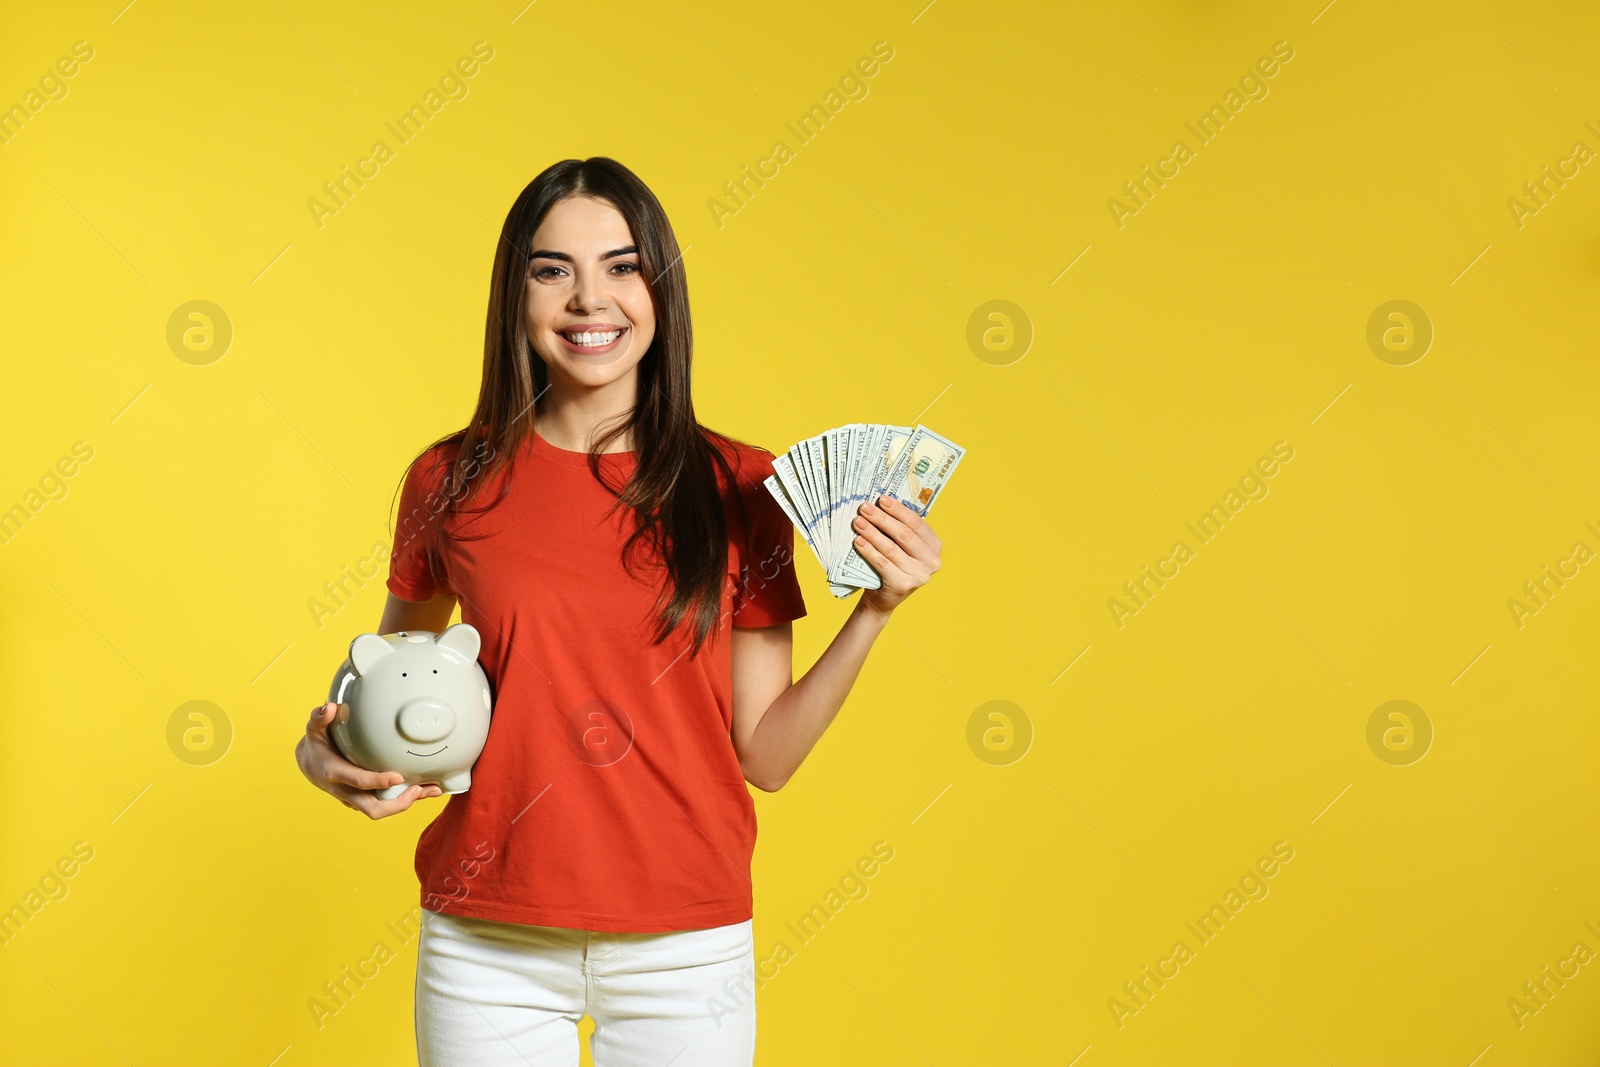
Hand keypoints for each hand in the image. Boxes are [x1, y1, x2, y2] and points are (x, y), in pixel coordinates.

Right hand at [295, 701, 440, 818]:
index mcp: (334, 773)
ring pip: (382, 809)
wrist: (309, 765)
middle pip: (372, 809)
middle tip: (419, 789)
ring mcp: (355, 798)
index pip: (357, 782)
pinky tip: (425, 789)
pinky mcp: (365, 798)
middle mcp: (345, 791)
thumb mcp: (314, 729)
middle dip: (398, 804)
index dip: (377, 782)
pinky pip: (385, 803)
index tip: (398, 777)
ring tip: (431, 790)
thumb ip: (320, 717)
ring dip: (407, 802)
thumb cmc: (317, 745)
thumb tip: (331, 708)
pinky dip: (405, 798)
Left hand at [851, 494, 942, 614]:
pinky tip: (858, 541)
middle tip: (865, 508)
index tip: (881, 499)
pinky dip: (869, 550)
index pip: (916, 523)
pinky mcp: (903, 584)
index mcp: (934, 546)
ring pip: (891, 548)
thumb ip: (899, 529)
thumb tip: (880, 504)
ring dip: (872, 533)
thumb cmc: (892, 566)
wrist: (883, 598)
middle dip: (882, 519)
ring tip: (858, 522)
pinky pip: (882, 563)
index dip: (898, 509)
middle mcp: (932, 561)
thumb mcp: (902, 547)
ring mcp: (919, 575)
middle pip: (904, 534)